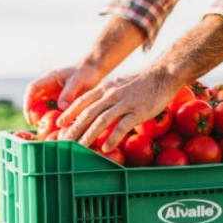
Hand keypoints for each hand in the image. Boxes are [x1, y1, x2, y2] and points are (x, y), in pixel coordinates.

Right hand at [23, 55, 104, 124]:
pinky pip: (53, 113)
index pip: (33, 88)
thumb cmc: (84, 73)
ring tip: (46, 129)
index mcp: (49, 79)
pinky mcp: (60, 104)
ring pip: (42, 109)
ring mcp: (53, 97)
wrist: (92, 74)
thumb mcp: (77, 81)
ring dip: (42, 118)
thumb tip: (61, 107)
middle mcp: (48, 89)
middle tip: (36, 124)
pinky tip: (58, 127)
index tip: (28, 110)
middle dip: (32, 113)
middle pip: (34, 101)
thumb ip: (69, 93)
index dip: (28, 99)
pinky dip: (53, 120)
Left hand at [57, 67, 179, 151]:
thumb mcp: (119, 83)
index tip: (59, 124)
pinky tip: (106, 148)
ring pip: (101, 121)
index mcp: (106, 88)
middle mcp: (111, 95)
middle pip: (88, 113)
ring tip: (80, 148)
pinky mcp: (137, 111)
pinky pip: (122, 126)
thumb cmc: (142, 81)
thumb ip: (108, 94)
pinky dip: (113, 138)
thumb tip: (99, 105)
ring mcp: (124, 103)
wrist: (162, 74)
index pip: (83, 101)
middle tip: (64, 142)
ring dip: (89, 136)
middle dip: (74, 129)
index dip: (70, 113)